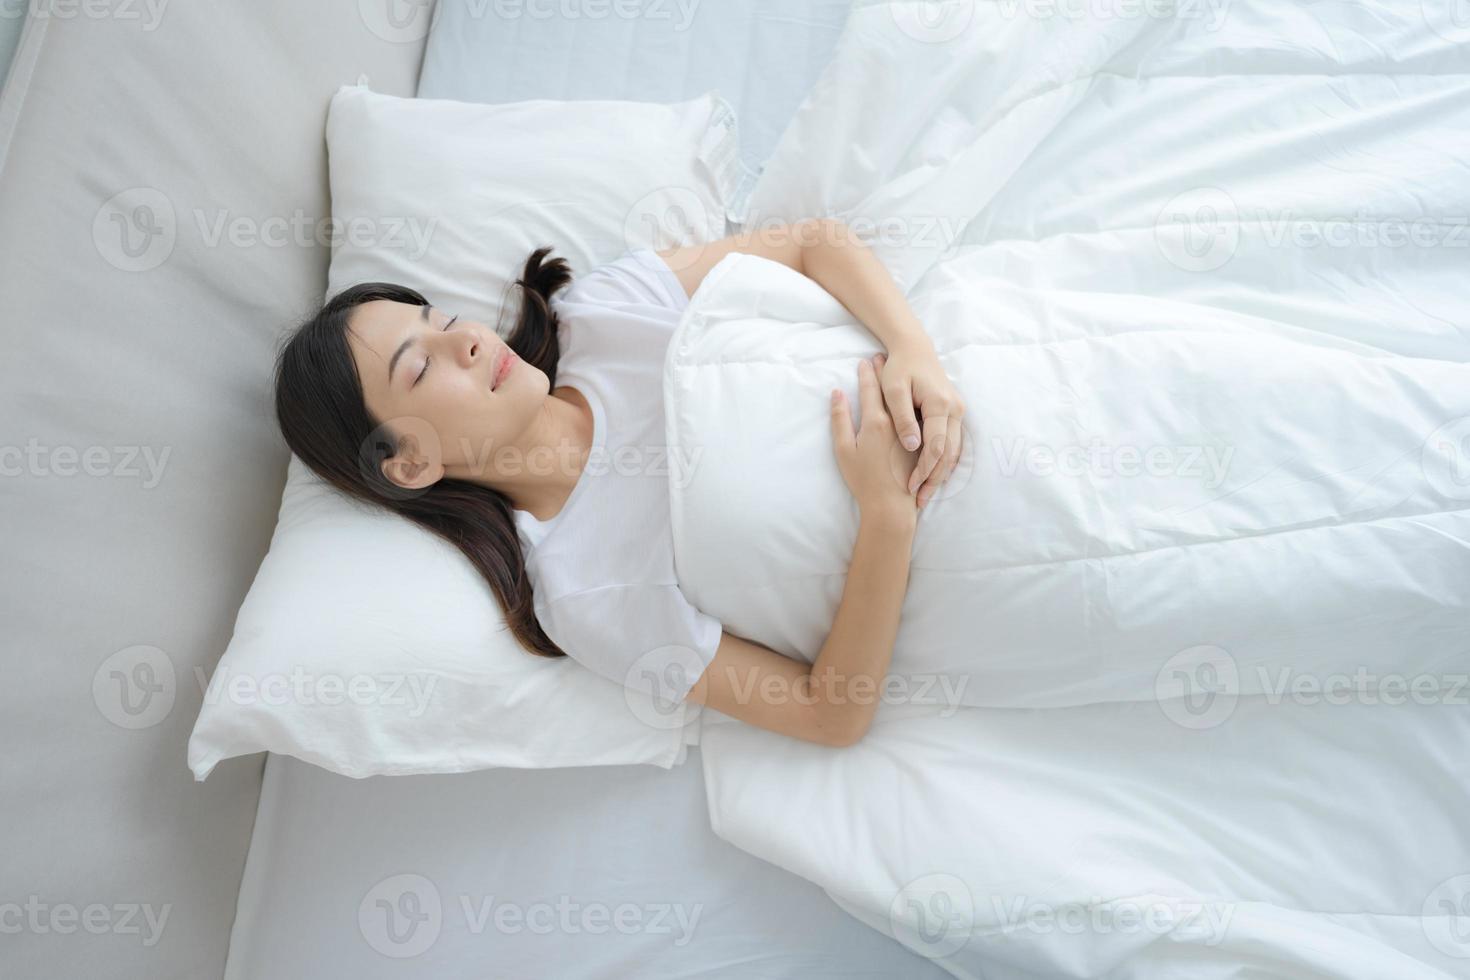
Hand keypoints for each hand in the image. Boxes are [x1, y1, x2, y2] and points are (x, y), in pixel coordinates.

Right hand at [831, 353, 920, 520]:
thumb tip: (837, 394)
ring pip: (906, 401)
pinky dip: (912, 405)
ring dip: (899, 386)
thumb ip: (840, 419)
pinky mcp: (921, 443)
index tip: (865, 360)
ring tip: (896, 375)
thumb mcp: (843, 450)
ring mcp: (911, 432)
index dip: (867, 373)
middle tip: (880, 357)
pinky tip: (911, 400)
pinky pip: (917, 417)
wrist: (891, 506)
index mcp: (876, 422)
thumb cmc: (863, 480)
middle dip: (884, 373)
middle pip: (890, 391)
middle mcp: (897, 423)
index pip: (871, 389)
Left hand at [877, 342, 964, 508]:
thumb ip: (902, 417)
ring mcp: (958, 411)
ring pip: (953, 451)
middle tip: (919, 501)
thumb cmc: (899, 367)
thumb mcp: (894, 390)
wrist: (914, 347)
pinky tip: (931, 478)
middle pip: (948, 453)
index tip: (910, 487)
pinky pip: (952, 444)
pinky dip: (943, 463)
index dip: (924, 469)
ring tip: (924, 496)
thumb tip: (912, 445)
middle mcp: (954, 409)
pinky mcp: (954, 413)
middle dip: (934, 479)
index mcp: (939, 404)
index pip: (936, 445)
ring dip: (940, 474)